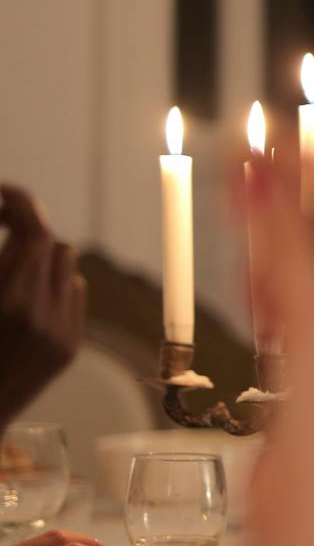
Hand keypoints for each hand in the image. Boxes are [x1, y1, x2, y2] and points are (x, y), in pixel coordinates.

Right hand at [0, 185, 85, 424]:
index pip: (33, 231)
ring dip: (40, 259)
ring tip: (9, 269)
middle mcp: (42, 316)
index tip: (2, 196)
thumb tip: (4, 215)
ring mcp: (62, 334)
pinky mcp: (70, 349)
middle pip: (51, 245)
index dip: (19, 204)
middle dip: (24, 231)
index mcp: (8, 300)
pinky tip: (24, 299)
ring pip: (67, 268)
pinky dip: (53, 287)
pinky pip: (74, 296)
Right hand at [245, 150, 313, 468]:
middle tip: (241, 185)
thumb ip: (281, 234)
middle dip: (295, 212)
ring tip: (258, 277)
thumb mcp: (310, 316)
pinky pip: (313, 297)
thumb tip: (259, 167)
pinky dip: (283, 293)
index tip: (274, 139)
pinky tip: (264, 308)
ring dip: (283, 258)